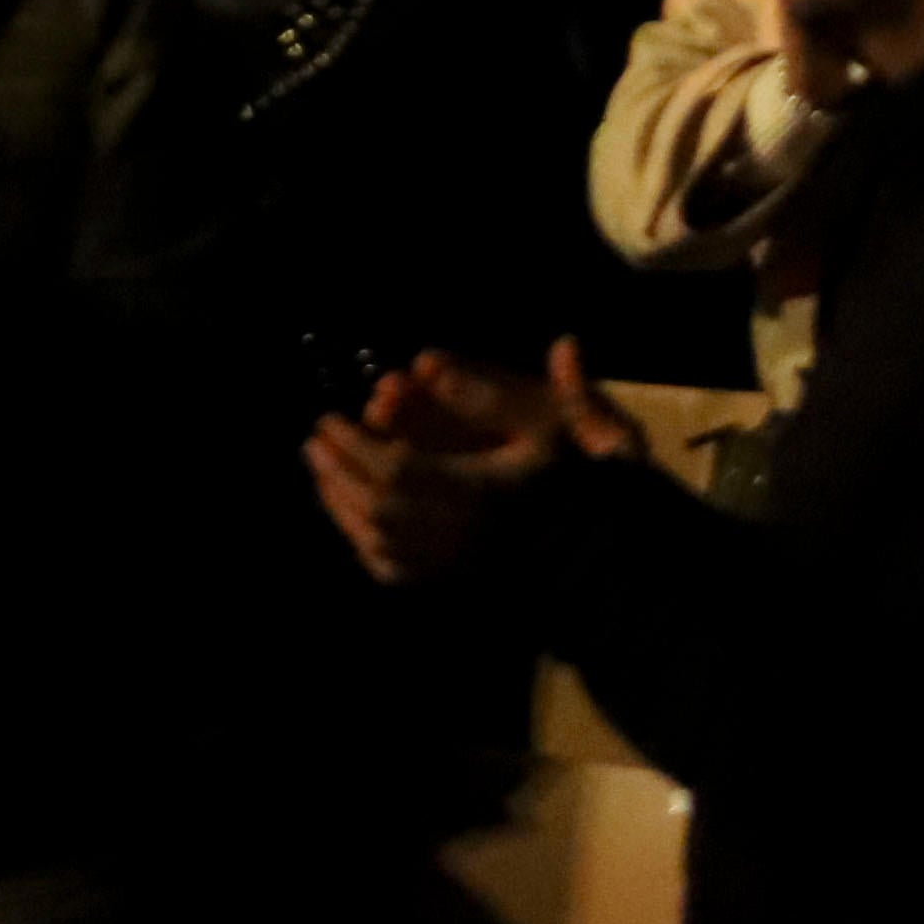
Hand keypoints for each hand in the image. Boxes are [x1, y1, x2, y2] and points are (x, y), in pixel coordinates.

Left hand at [306, 339, 635, 585]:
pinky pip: (397, 572)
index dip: (355, 447)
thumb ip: (558, 391)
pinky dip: (366, 544)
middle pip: (378, 510)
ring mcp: (458, 563)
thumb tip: (566, 343)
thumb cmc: (586, 491)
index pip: (397, 471)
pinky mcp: (459, 580)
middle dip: (338, 474)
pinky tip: (353, 521)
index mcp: (480, 493)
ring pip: (380, 545)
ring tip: (322, 473)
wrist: (609, 565)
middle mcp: (462, 534)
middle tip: (313, 442)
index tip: (329, 419)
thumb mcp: (567, 432)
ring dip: (343, 508)